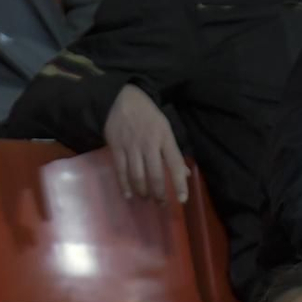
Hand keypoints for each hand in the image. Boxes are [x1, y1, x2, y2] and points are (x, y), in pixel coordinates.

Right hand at [104, 84, 188, 203]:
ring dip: (143, 191)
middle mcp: (149, 143)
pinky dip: (125, 185)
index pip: (175, 163)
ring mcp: (131, 146)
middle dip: (159, 193)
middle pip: (155, 174)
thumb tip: (184, 173)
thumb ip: (173, 152)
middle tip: (161, 203)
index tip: (182, 200)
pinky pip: (121, 171)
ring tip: (146, 198)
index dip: (179, 184)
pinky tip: (129, 195)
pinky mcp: (116, 148)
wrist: (122, 98)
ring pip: (138, 176)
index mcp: (164, 138)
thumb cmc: (148, 115)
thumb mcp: (165, 128)